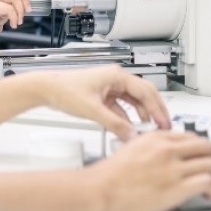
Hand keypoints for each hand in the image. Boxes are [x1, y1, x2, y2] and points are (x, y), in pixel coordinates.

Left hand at [34, 65, 170, 139]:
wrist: (46, 89)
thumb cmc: (64, 89)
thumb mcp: (92, 109)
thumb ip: (114, 124)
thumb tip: (131, 134)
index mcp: (116, 76)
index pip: (146, 91)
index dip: (157, 108)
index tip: (164, 122)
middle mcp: (116, 79)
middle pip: (143, 95)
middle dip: (154, 110)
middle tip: (164, 126)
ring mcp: (110, 88)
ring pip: (133, 102)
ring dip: (141, 115)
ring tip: (149, 129)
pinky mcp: (103, 97)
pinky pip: (121, 107)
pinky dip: (127, 118)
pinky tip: (130, 129)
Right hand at [88, 132, 210, 210]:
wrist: (98, 190)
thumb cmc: (109, 175)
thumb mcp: (131, 148)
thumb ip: (152, 149)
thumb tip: (166, 158)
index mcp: (156, 138)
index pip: (191, 137)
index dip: (201, 148)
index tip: (203, 156)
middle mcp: (167, 149)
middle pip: (206, 147)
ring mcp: (173, 168)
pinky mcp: (176, 188)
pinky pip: (207, 182)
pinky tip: (209, 195)